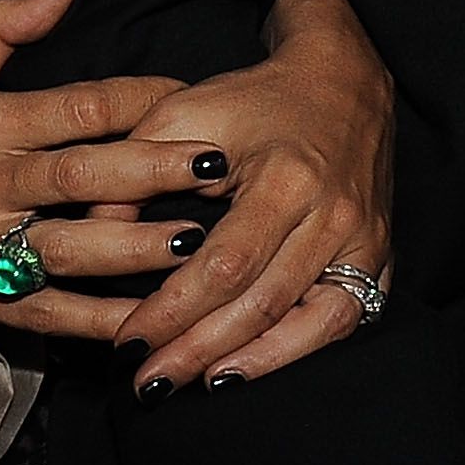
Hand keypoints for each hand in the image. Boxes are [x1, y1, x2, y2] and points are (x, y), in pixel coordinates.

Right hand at [0, 0, 231, 339]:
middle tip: (216, 165)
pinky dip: (97, 320)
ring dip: (137, 248)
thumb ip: (3, 27)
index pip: (74, 105)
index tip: (189, 95)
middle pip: (80, 174)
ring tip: (200, 244)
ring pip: (70, 248)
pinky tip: (149, 319)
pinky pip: (46, 314)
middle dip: (153, 170)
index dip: (136, 98)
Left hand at [106, 15, 390, 392]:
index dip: (174, 310)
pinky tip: (248, 368)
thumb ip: (133, 174)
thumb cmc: (255, 99)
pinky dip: (295, 352)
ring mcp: (363, 240)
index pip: (225, 266)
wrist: (341, 80)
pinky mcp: (377, 256)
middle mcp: (333, 215)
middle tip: (148, 383)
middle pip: (261, 303)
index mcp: (286, 178)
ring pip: (307, 323)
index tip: (129, 341)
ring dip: (248, 364)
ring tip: (193, 384)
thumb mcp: (183, 115)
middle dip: (198, 350)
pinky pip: (343, 321)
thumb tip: (87, 238)